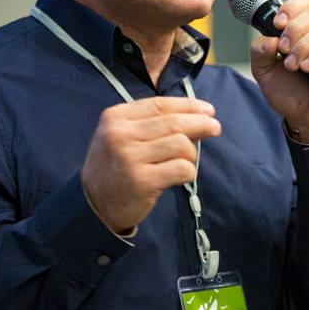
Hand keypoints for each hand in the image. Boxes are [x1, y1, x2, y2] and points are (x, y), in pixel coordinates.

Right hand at [81, 96, 221, 234]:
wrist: (93, 205)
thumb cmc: (114, 167)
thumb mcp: (121, 136)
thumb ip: (151, 124)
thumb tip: (197, 116)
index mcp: (115, 117)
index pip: (160, 104)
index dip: (188, 106)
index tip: (208, 110)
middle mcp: (120, 134)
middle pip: (174, 123)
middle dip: (201, 124)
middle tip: (215, 128)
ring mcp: (130, 158)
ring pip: (181, 145)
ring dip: (191, 154)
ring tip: (186, 161)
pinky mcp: (142, 181)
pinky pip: (181, 169)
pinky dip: (188, 172)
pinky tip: (182, 175)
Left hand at [249, 0, 308, 137]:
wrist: (303, 119)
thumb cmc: (288, 93)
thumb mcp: (264, 72)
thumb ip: (259, 53)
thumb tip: (269, 39)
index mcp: (305, 30)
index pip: (305, 4)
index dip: (291, 8)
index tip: (277, 24)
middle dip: (294, 30)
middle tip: (283, 51)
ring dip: (304, 46)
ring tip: (294, 66)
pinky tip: (307, 68)